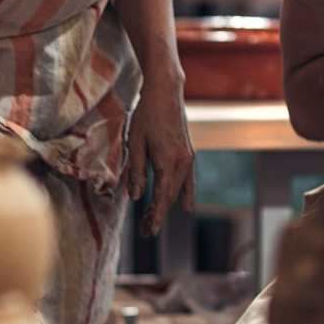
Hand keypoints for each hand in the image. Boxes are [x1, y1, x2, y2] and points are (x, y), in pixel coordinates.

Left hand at [126, 80, 194, 237]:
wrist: (166, 91)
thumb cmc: (146, 114)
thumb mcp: (135, 142)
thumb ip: (136, 171)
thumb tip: (136, 197)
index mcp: (167, 161)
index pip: (160, 196)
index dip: (154, 215)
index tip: (147, 231)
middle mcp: (182, 162)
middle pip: (170, 196)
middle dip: (158, 214)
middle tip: (146, 231)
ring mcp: (188, 157)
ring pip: (179, 189)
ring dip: (168, 205)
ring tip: (156, 220)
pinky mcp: (188, 152)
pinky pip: (188, 179)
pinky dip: (186, 193)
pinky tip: (187, 206)